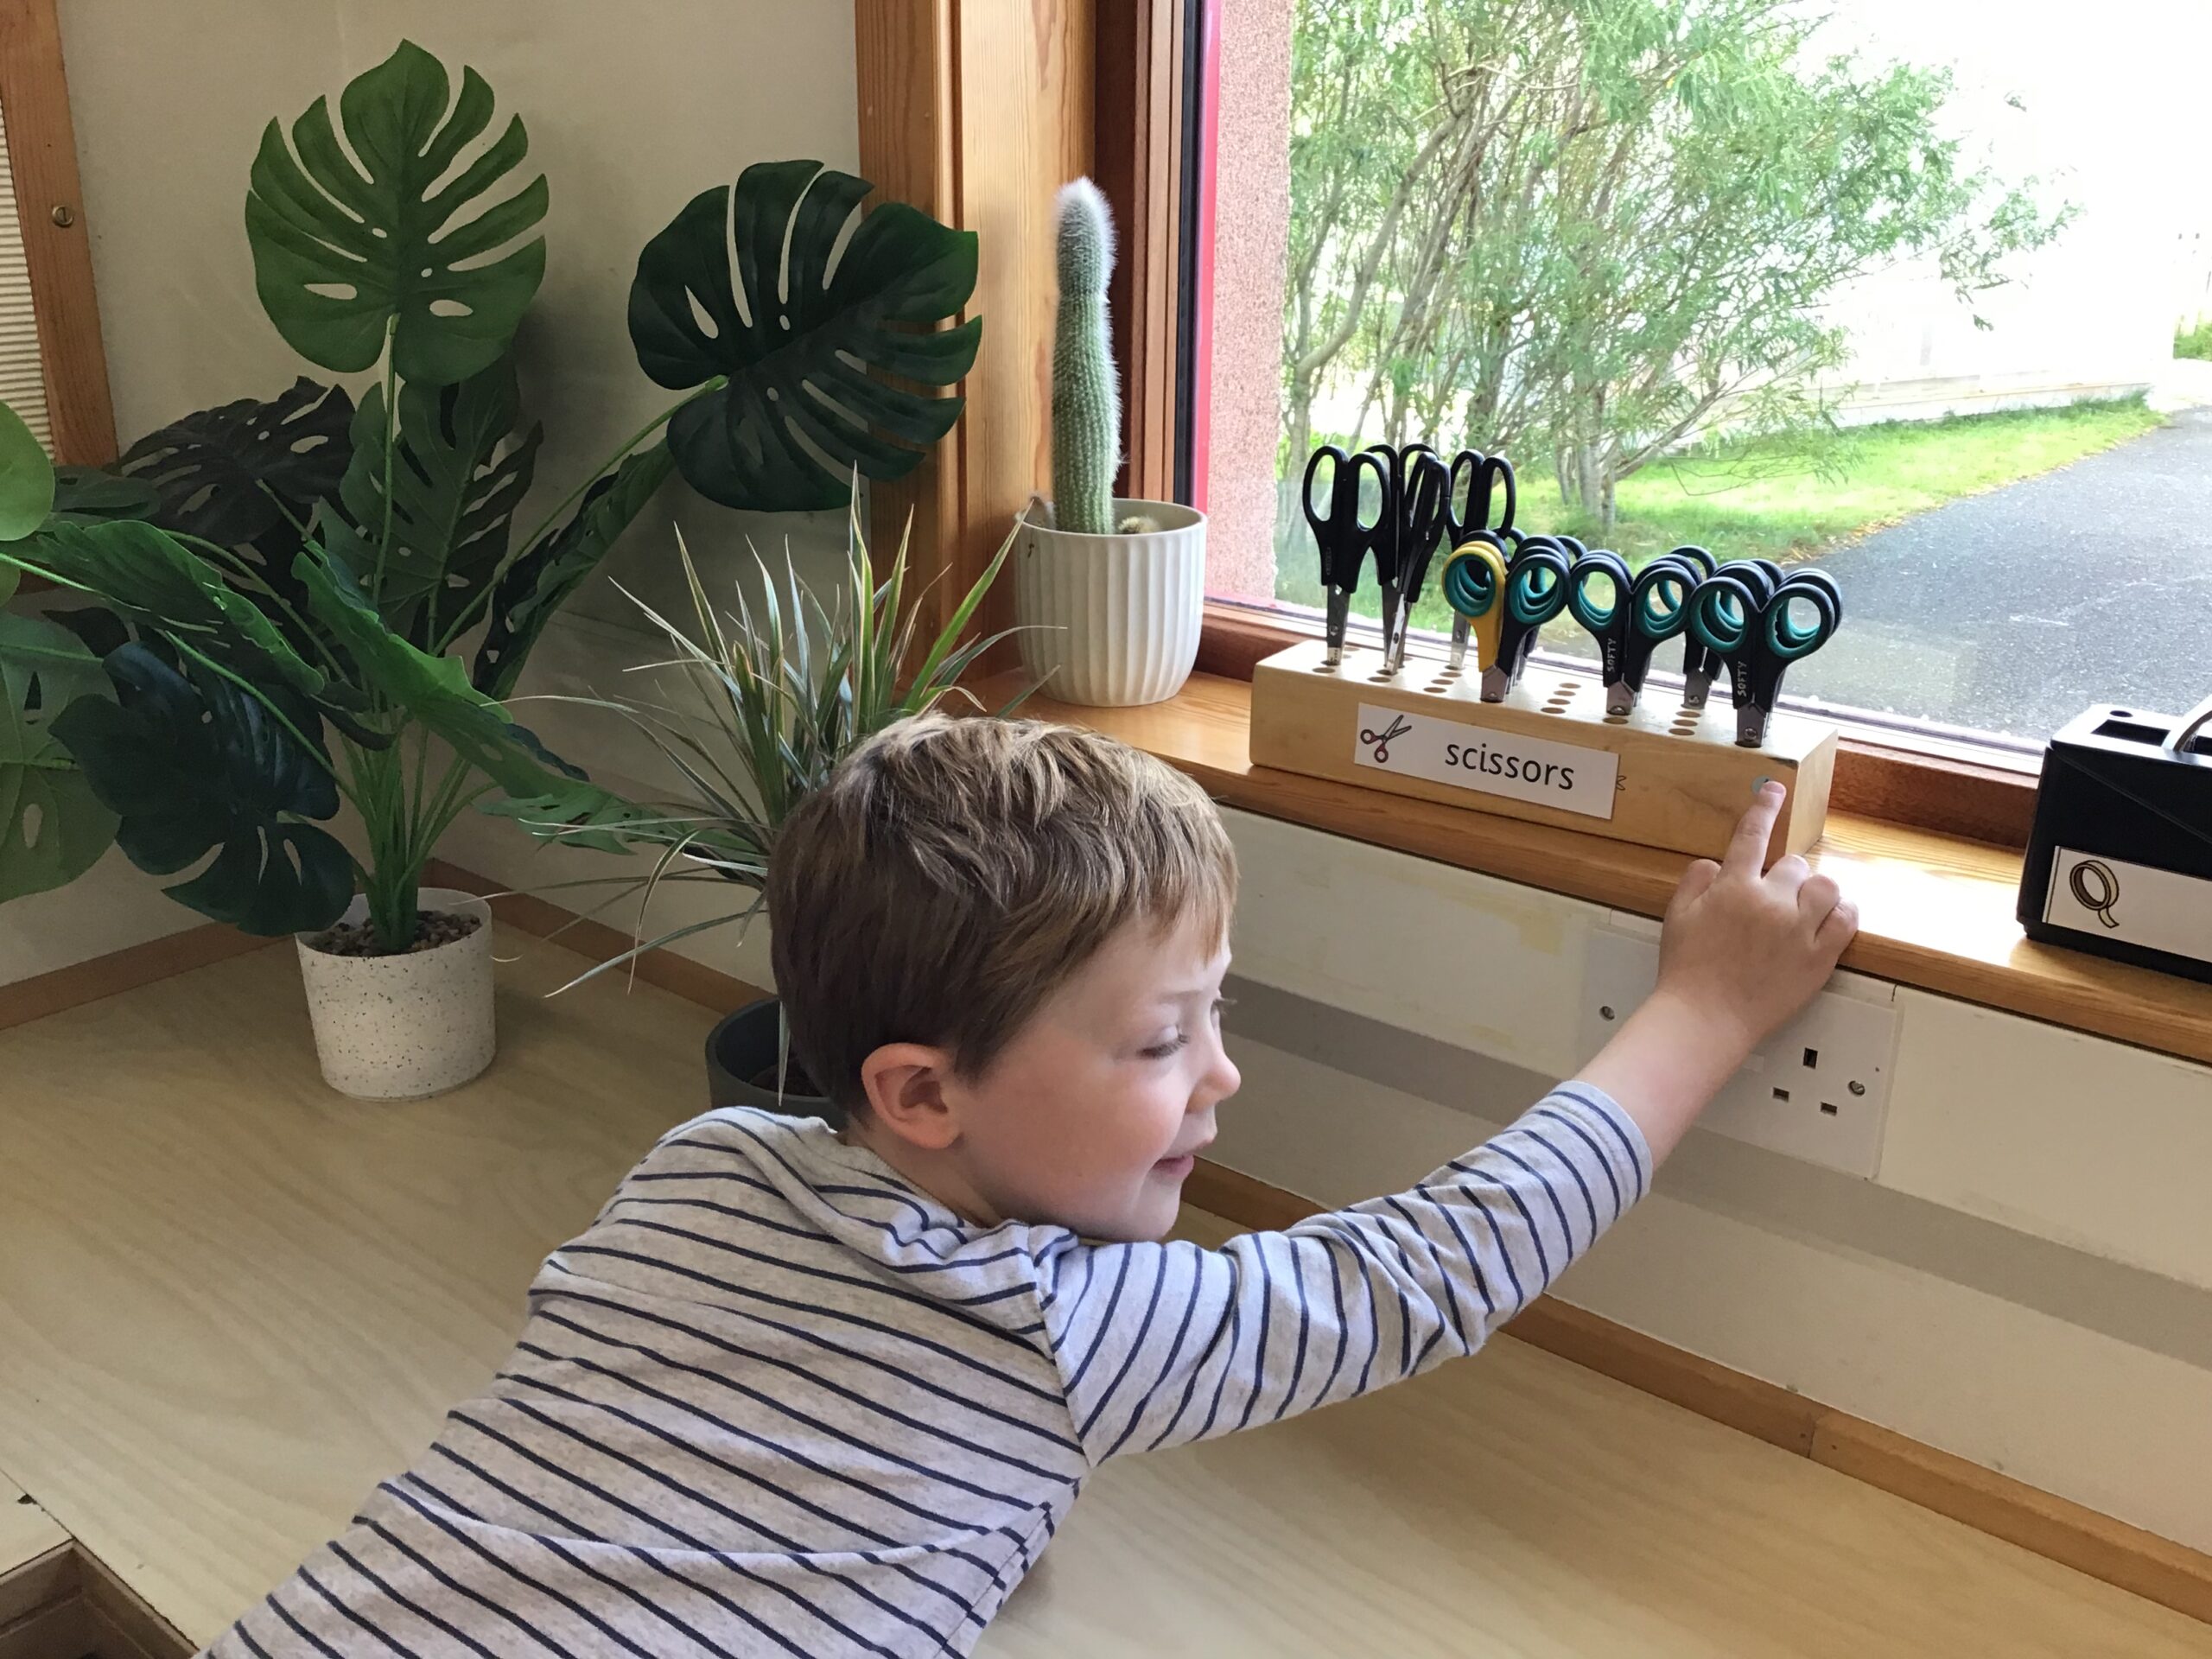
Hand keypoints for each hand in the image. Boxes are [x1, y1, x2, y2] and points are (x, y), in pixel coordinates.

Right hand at [1652, 781, 1857, 1057]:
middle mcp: (1769, 903)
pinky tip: (1831, 918)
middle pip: (1794, 864)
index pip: (1753, 835)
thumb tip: (1713, 864)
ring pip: (1826, 886)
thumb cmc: (1687, 973)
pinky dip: (1843, 912)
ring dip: (1817, 890)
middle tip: (1774, 897)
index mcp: (1733, 888)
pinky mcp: (1818, 958)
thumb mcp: (1676, 918)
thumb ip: (1695, 882)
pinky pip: (1847, 920)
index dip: (1765, 808)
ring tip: (1805, 906)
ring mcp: (1797, 930)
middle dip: (1785, 876)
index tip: (1775, 790)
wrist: (1705, 1018)